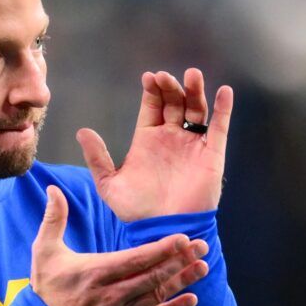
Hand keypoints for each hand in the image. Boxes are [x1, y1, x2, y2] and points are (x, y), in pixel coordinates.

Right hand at [30, 185, 209, 305]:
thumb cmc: (46, 289)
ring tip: (203, 267)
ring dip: (181, 282)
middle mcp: (110, 295)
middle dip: (179, 261)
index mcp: (95, 273)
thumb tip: (53, 189)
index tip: (182, 238)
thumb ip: (53, 219)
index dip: (160, 249)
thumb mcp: (44, 251)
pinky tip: (192, 299)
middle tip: (202, 245)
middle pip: (152, 276)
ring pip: (156, 296)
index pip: (134, 260)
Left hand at [76, 68, 233, 221]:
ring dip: (195, 91)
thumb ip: (97, 158)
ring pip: (196, 110)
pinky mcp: (211, 156)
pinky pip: (220, 128)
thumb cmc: (136, 211)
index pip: (152, 106)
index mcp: (148, 140)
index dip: (152, 90)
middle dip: (170, 87)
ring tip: (191, 75)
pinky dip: (223, 109)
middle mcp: (171, 138)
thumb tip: (82, 131)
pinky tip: (223, 91)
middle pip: (174, 102)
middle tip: (165, 78)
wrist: (162, 230)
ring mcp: (192, 145)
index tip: (148, 77)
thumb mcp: (109, 184)